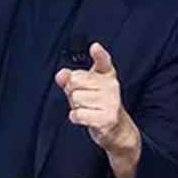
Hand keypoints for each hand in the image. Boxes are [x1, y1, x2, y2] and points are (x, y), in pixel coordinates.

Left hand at [55, 43, 140, 177]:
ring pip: (76, 98)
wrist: (117, 130)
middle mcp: (112, 86)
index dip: (98, 54)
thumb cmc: (97, 106)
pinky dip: (77, 118)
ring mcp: (111, 102)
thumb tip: (61, 74)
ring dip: (76, 107)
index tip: (94, 47)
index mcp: (107, 75)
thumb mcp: (84, 89)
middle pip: (75, 82)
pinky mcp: (107, 118)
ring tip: (87, 110)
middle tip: (84, 100)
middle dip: (73, 92)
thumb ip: (70, 79)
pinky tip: (86, 118)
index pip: (103, 61)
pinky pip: (79, 114)